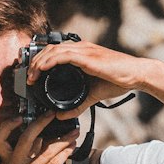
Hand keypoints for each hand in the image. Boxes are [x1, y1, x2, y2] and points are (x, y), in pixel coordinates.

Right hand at [0, 109, 80, 163]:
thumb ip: (28, 156)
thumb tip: (41, 136)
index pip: (0, 139)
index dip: (8, 126)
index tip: (20, 116)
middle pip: (24, 138)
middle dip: (40, 123)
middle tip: (52, 114)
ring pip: (46, 150)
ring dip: (62, 139)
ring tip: (73, 132)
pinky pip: (55, 162)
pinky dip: (65, 152)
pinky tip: (72, 146)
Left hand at [27, 40, 143, 106]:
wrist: (135, 75)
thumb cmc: (118, 80)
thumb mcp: (92, 95)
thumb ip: (78, 104)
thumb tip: (61, 115)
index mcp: (81, 53)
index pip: (54, 52)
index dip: (40, 61)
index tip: (32, 75)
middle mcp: (80, 48)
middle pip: (49, 49)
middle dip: (35, 62)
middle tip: (27, 77)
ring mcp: (83, 50)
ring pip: (52, 51)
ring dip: (38, 63)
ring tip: (31, 77)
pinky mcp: (87, 56)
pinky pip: (62, 55)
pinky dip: (48, 62)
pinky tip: (41, 70)